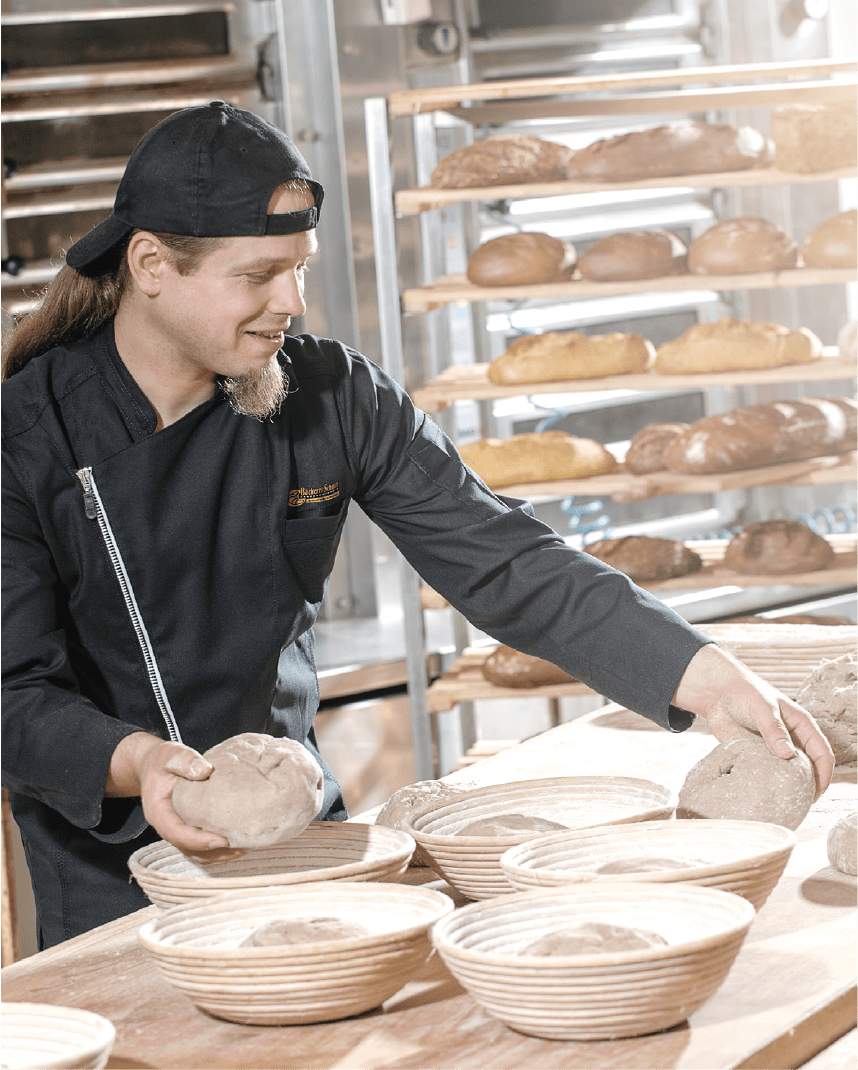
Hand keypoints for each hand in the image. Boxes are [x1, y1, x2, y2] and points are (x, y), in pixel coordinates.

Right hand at [106, 732, 231, 852]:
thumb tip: (205, 770)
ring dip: (219, 854)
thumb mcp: (171, 755)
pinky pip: (202, 847)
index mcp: (159, 812)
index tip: (223, 840)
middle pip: (190, 849)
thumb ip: (186, 761)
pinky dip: (218, 848)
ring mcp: (177, 830)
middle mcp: (167, 826)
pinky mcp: (187, 828)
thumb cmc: (163, 761)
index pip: (178, 833)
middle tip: (242, 846)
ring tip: (245, 846)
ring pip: (197, 853)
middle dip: (215, 851)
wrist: (154, 765)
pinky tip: (237, 840)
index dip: (200, 841)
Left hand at [673, 643, 833, 798]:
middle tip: (799, 804)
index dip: (823, 774)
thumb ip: (774, 730)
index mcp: (802, 725)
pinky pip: (768, 771)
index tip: (816, 792)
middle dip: (808, 785)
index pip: (823, 753)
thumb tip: (789, 755)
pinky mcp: (758, 753)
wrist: (716, 692)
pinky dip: (769, 782)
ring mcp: (774, 747)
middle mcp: (792, 738)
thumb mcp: (762, 709)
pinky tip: (764, 793)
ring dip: (788, 786)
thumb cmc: (744, 692)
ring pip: (788, 771)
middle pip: (808, 767)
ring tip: (784, 803)